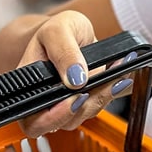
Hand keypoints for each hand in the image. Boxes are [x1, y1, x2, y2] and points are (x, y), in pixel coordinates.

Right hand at [15, 10, 134, 136]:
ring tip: (118, 70)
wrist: (72, 31)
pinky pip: (102, 103)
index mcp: (30, 88)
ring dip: (105, 94)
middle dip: (87, 103)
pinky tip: (121, 74)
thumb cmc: (57, 30)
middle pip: (65, 121)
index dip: (54, 117)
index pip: (34, 121)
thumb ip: (63, 52)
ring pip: (86, 113)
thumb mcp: (57, 30)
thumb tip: (75, 80)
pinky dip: (114, 89)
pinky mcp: (88, 101)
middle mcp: (47, 102)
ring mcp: (68, 103)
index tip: (76, 98)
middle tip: (104, 82)